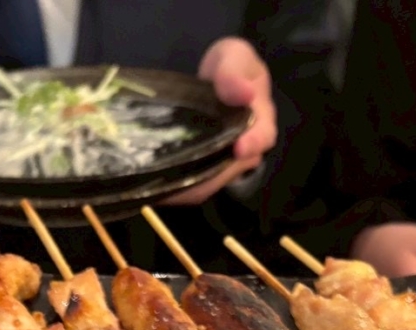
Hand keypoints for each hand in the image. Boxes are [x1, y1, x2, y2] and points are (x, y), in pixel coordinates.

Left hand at [165, 38, 276, 205]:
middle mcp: (245, 149)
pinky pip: (191, 184)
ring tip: (161, 185)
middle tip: (182, 176)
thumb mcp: (234, 56)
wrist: (213, 81)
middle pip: (231, 170)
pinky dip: (174, 187)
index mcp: (260, 120)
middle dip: (209, 175)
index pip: (262, 136)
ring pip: (209, 183)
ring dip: (187, 186)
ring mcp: (224, 163)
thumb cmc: (229, 68)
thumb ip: (235, 70)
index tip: (240, 147)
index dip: (253, 143)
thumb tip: (245, 93)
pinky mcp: (204, 170)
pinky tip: (152, 183)